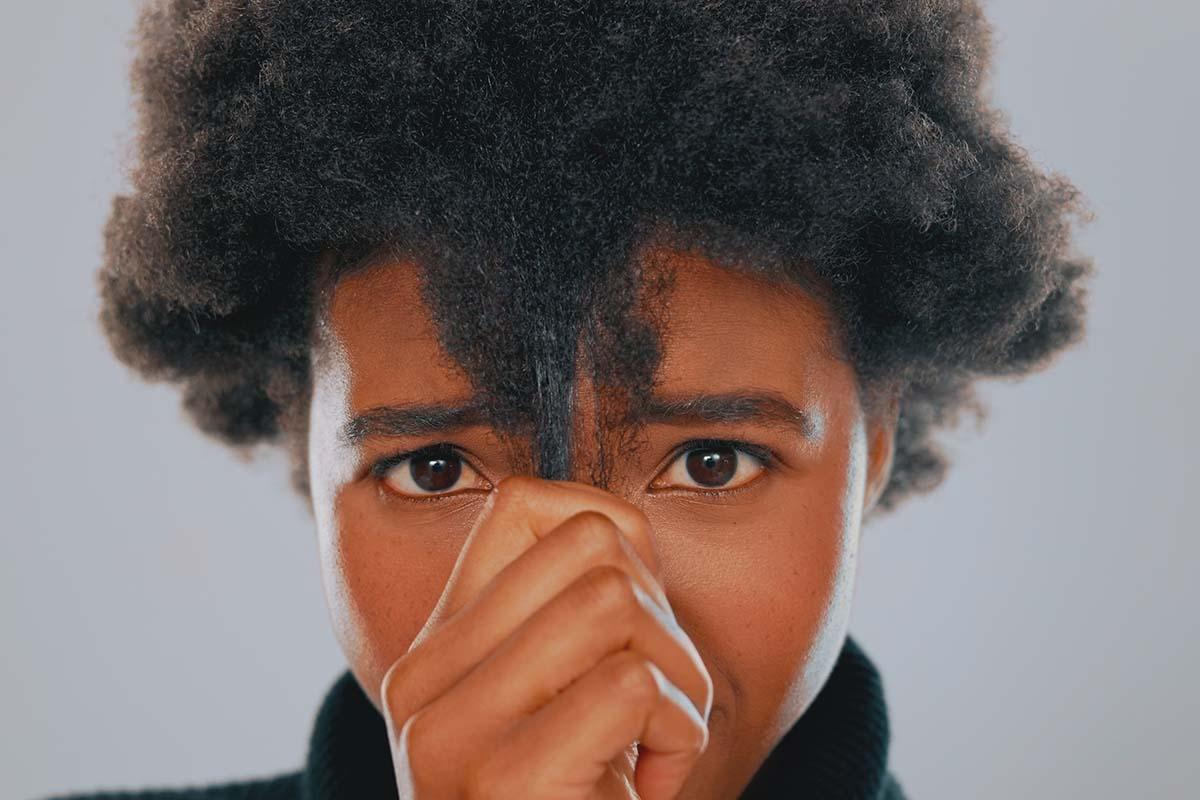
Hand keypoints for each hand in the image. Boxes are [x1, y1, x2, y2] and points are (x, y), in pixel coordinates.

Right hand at [381, 475, 713, 799]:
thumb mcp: (559, 703)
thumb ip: (566, 618)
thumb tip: (622, 525)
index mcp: (434, 652)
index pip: (522, 505)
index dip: (613, 537)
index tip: (634, 618)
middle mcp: (421, 683)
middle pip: (592, 549)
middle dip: (663, 618)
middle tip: (655, 696)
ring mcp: (448, 734)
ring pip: (614, 603)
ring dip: (678, 676)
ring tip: (655, 741)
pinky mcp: (500, 783)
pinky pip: (631, 684)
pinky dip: (677, 732)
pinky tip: (648, 786)